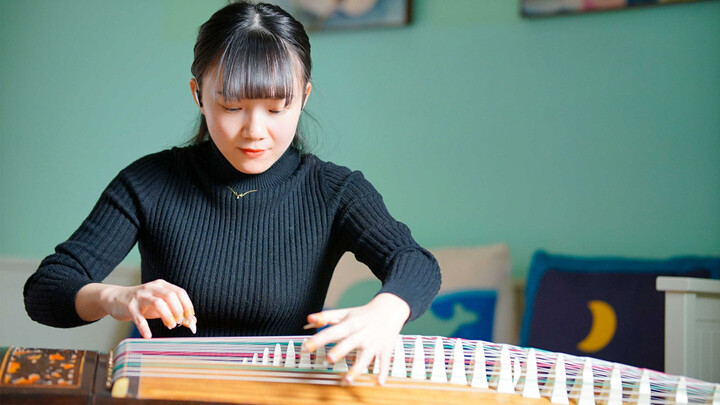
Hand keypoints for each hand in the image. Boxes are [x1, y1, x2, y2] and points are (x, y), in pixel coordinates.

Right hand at [76, 279, 195, 337]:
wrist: (115, 298)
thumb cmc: (142, 303)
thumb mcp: (160, 306)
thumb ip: (175, 312)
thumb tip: (192, 322)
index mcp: (162, 286)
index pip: (180, 292)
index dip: (188, 306)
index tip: (190, 318)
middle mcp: (152, 288)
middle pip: (171, 296)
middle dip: (179, 311)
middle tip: (179, 323)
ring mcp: (140, 296)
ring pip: (158, 303)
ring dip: (167, 316)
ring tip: (170, 326)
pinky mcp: (129, 306)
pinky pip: (139, 317)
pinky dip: (145, 327)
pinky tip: (148, 335)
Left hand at [302, 293, 409, 384]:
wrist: (390, 309)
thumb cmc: (363, 314)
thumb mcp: (345, 312)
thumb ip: (327, 317)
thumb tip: (309, 319)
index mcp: (351, 324)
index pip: (333, 331)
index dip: (319, 339)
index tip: (306, 347)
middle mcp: (362, 334)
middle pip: (350, 343)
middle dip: (340, 351)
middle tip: (329, 359)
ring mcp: (374, 343)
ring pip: (365, 357)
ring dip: (357, 368)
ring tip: (348, 379)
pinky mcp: (385, 350)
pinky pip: (384, 363)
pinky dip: (382, 373)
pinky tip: (378, 383)